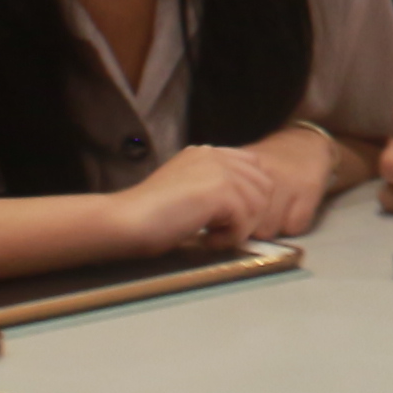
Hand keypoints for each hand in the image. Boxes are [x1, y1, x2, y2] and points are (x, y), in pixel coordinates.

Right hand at [120, 138, 318, 254]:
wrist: (128, 220)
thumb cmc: (149, 214)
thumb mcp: (186, 189)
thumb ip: (213, 186)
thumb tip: (245, 204)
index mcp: (207, 152)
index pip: (254, 168)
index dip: (249, 197)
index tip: (226, 218)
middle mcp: (215, 155)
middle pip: (265, 186)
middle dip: (250, 214)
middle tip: (221, 231)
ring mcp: (219, 170)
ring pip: (259, 205)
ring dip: (239, 229)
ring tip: (210, 237)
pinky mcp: (220, 191)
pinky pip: (245, 222)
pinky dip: (229, 239)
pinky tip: (205, 240)